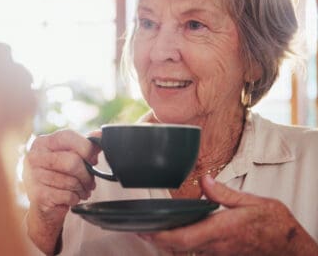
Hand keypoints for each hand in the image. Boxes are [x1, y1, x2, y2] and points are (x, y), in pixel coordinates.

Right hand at [22, 130, 99, 254]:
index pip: (67, 136)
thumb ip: (84, 145)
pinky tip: (72, 198)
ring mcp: (33, 176)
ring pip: (71, 181)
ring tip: (81, 191)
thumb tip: (100, 133)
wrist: (43, 205)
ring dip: (82, 189)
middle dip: (87, 175)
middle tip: (90, 182)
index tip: (93, 160)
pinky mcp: (38, 195)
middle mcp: (34, 157)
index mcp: (42, 142)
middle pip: (72, 161)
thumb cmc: (58, 177)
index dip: (86, 147)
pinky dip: (75, 199)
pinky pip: (67, 195)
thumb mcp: (69, 157)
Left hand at [140, 175, 317, 254]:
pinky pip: (195, 252)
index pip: (183, 237)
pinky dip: (181, 244)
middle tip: (140, 228)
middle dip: (156, 239)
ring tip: (151, 228)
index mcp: (221, 230)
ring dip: (167, 242)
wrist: (289, 246)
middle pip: (178, 247)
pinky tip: (173, 234)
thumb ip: (225, 193)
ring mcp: (217, 253)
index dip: (161, 236)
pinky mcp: (220, 255)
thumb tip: (205, 181)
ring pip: (185, 251)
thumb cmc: (274, 225)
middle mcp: (216, 245)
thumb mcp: (252, 202)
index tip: (145, 229)